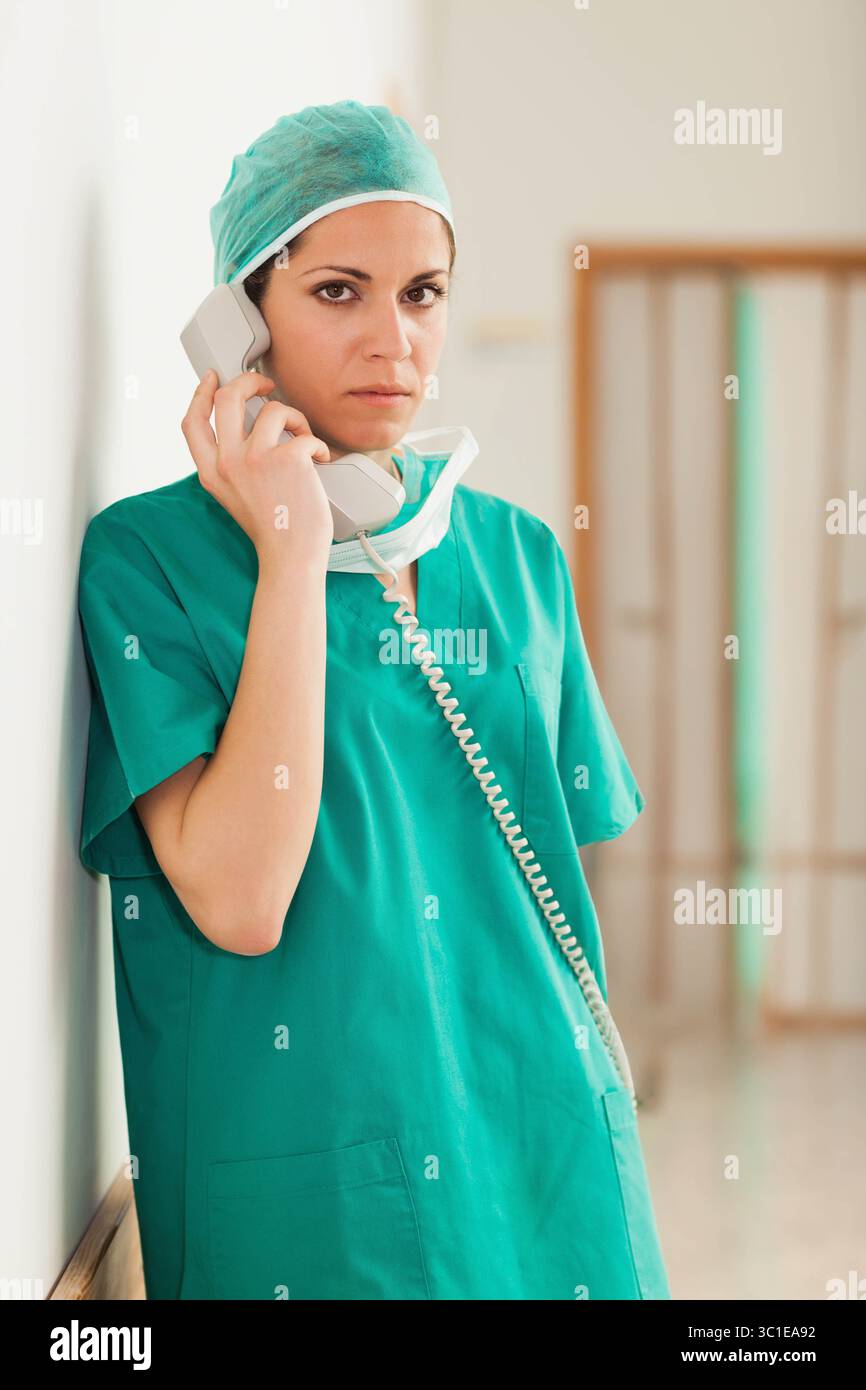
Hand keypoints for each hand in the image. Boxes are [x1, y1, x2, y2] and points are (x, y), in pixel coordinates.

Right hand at [181, 369, 334, 562]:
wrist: (291, 555)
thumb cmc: (272, 529)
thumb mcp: (234, 495)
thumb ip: (231, 463)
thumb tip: (245, 426)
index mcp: (211, 472)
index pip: (193, 422)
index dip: (201, 393)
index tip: (213, 378)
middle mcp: (228, 462)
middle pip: (227, 398)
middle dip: (249, 381)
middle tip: (266, 385)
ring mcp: (256, 458)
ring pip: (273, 409)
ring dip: (294, 418)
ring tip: (304, 439)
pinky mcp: (287, 459)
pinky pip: (305, 433)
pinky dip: (318, 444)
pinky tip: (321, 459)